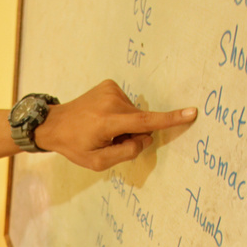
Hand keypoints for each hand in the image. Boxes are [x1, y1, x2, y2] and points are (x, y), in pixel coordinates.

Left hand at [34, 79, 197, 170]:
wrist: (55, 124)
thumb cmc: (75, 145)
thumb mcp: (98, 162)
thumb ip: (126, 153)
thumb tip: (146, 138)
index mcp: (107, 122)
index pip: (144, 122)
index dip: (170, 119)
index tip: (191, 112)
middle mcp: (111, 102)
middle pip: (140, 121)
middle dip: (133, 134)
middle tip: (110, 140)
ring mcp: (110, 90)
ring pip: (134, 113)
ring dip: (126, 124)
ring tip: (103, 128)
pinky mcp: (110, 84)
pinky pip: (127, 105)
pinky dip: (120, 114)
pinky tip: (102, 118)